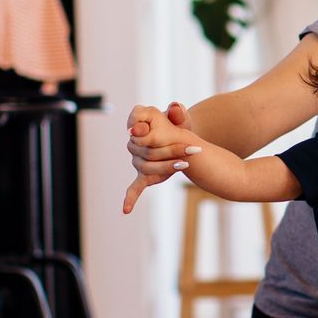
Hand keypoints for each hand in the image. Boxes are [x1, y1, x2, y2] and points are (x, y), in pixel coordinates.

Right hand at [122, 101, 201, 215]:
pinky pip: (135, 187)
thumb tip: (175, 107)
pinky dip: (130, 198)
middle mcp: (134, 142)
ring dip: (167, 166)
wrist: (184, 142)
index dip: (141, 127)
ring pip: (148, 166)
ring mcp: (137, 160)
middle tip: (191, 149)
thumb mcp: (181, 118)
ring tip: (185, 164)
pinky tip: (126, 210)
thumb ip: (178, 113)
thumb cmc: (180, 127)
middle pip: (146, 148)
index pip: (134, 122)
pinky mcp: (144, 175)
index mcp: (140, 122)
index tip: (145, 130)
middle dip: (168, 149)